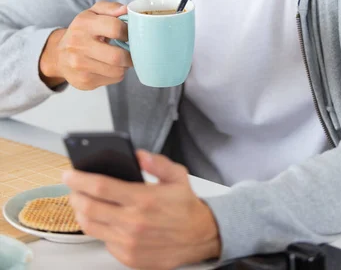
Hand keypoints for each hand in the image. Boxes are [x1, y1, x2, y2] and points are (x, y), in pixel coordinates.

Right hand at [39, 1, 132, 89]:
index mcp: (83, 24)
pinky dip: (117, 73)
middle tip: (132, 51)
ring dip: (124, 65)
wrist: (59, 55)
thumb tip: (126, 9)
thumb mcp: (93, 13)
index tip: (130, 34)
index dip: (128, 32)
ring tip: (120, 58)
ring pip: (118, 70)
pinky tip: (109, 66)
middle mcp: (78, 45)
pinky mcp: (84, 81)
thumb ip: (111, 8)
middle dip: (130, 55)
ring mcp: (79, 65)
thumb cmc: (82, 31)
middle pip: (117, 56)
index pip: (115, 28)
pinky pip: (113, 79)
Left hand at [64, 151, 220, 269]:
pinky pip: (103, 240)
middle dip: (74, 194)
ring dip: (80, 211)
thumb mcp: (177, 175)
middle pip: (89, 207)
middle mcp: (133, 223)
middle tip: (72, 186)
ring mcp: (129, 243)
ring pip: (91, 226)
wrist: (199, 237)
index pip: (101, 187)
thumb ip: (157, 162)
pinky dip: (97, 227)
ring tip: (80, 200)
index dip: (80, 179)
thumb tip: (138, 155)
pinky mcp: (128, 257)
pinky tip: (101, 217)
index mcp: (143, 199)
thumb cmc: (185, 206)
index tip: (70, 173)